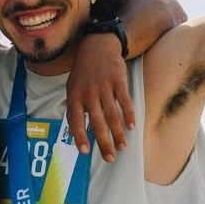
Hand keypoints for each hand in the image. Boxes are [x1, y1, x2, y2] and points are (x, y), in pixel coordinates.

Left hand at [66, 32, 131, 161]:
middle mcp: (88, 93)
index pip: (74, 121)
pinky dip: (129, 115)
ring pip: (112, 115)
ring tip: (122, 146)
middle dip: (103, 143)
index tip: (84, 151)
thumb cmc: (83, 72)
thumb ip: (75, 108)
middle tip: (110, 157)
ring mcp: (104, 87)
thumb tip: (75, 133)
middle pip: (97, 123)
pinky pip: (124, 102)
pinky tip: (132, 127)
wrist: (97, 46)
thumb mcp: (72, 87)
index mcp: (74, 96)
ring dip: (118, 133)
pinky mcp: (118, 81)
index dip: (79, 137)